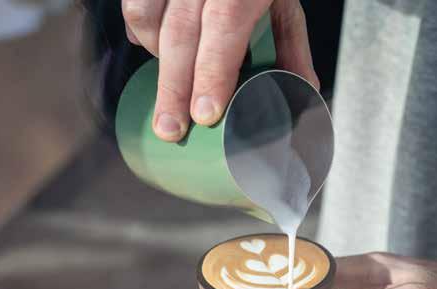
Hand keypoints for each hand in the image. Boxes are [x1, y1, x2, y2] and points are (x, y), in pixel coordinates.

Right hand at [122, 0, 317, 140]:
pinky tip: (149, 50)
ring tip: (169, 93)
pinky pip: (134, 6)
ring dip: (156, 60)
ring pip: (149, 18)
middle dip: (174, 87)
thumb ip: (289, 46)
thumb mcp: (283, 5)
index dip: (213, 72)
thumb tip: (302, 94)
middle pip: (181, 33)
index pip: (226, 26)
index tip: (205, 113)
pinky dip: (140, 33)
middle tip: (171, 130)